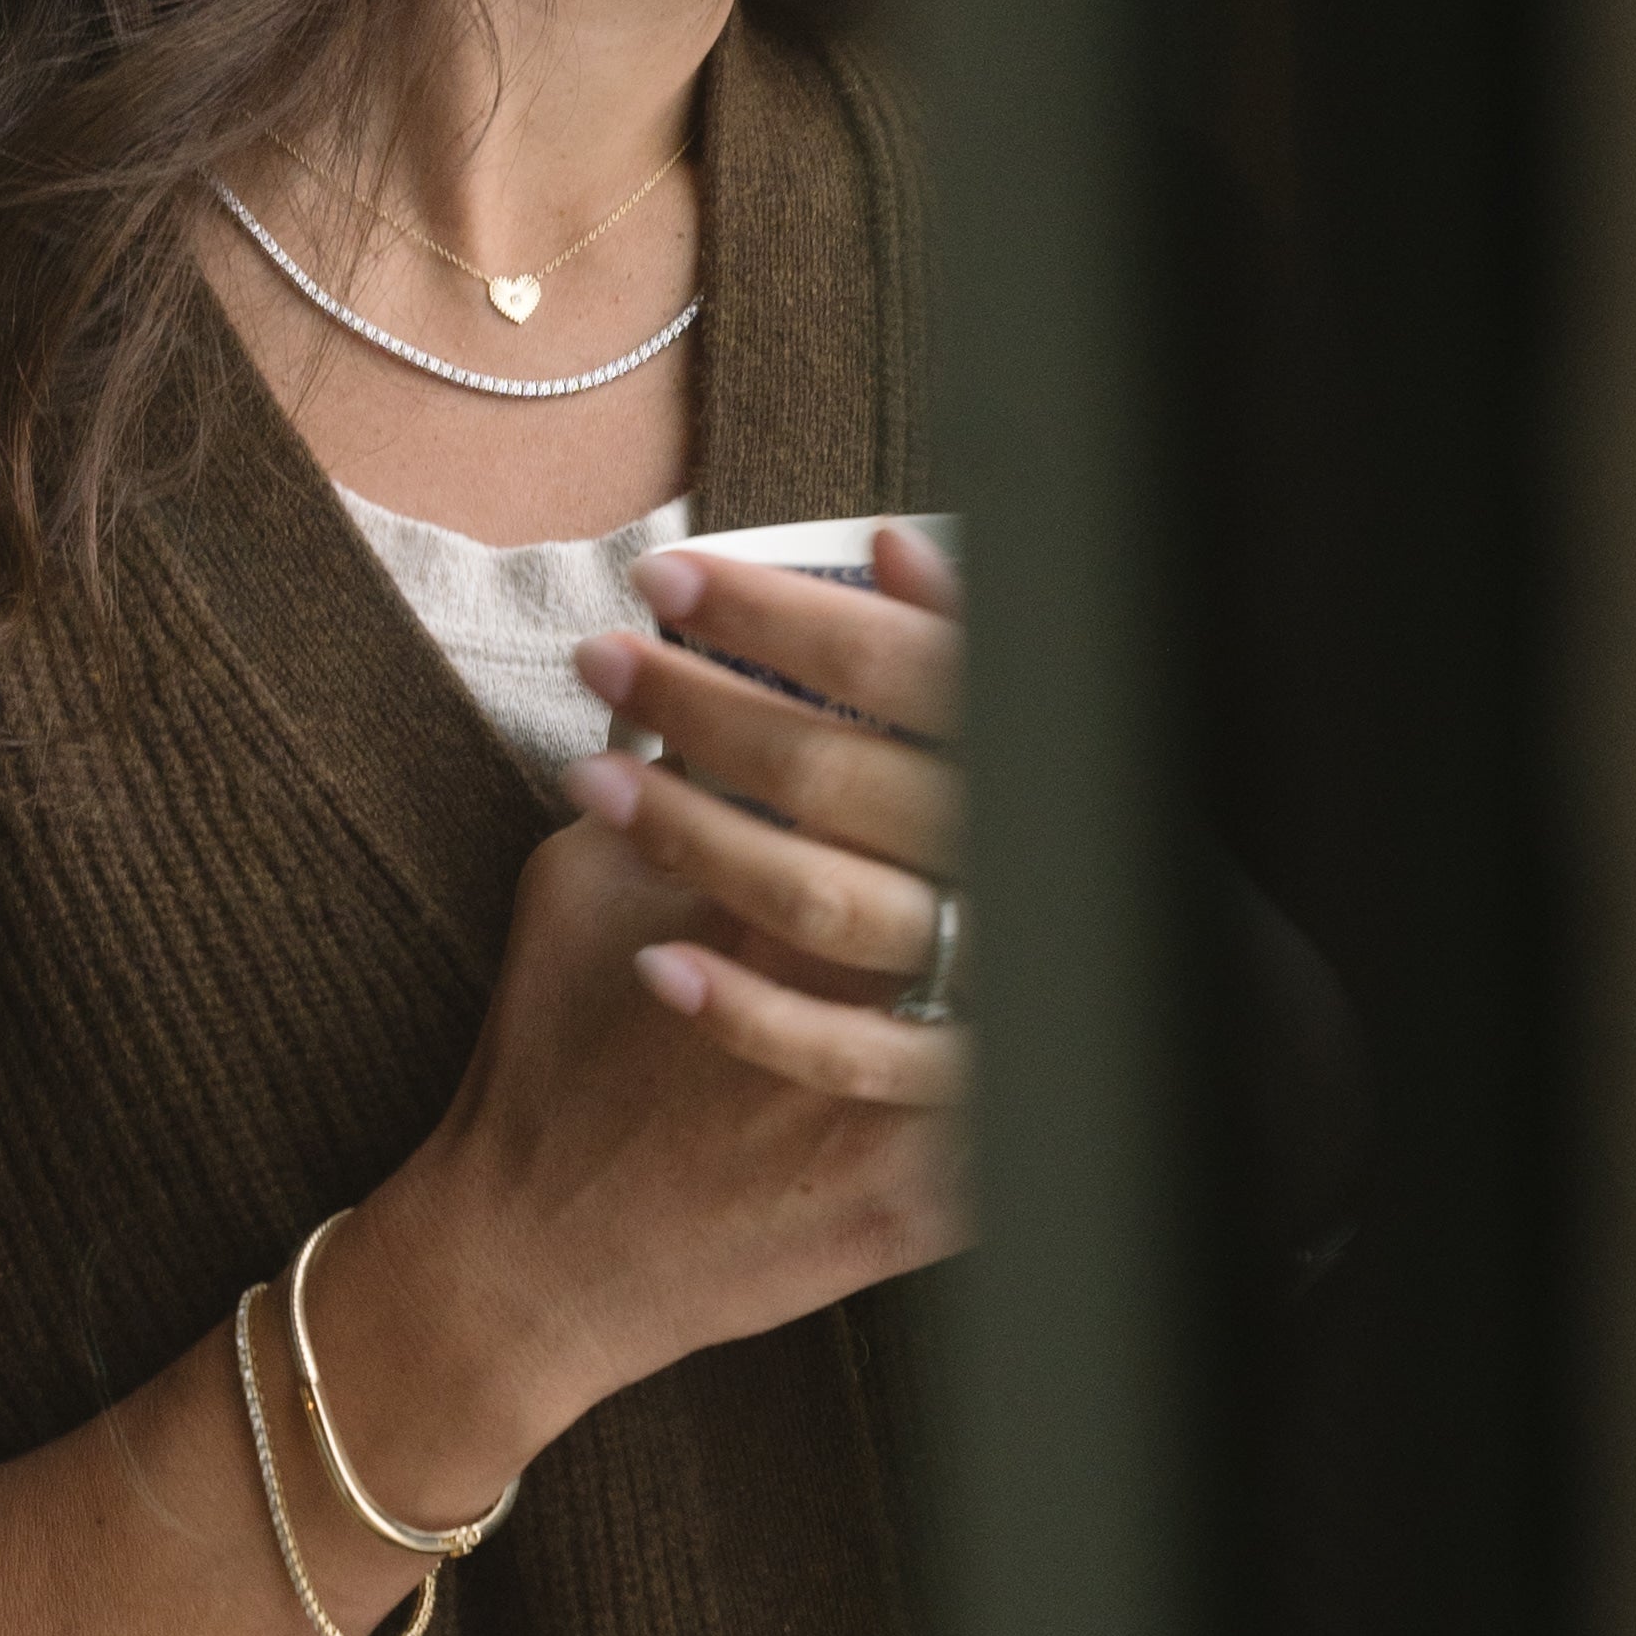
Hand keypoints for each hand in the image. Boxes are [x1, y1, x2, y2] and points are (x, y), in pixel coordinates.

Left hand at [562, 521, 967, 1076]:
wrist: (1044, 1083)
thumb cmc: (984, 862)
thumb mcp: (985, 746)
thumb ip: (954, 653)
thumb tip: (896, 543)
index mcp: (1021, 767)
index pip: (896, 666)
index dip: (776, 617)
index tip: (669, 581)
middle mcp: (1006, 866)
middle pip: (834, 776)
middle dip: (702, 706)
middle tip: (600, 660)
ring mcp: (982, 982)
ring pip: (821, 900)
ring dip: (690, 834)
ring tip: (591, 782)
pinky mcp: (952, 1092)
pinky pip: (848, 1056)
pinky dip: (747, 1011)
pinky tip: (656, 963)